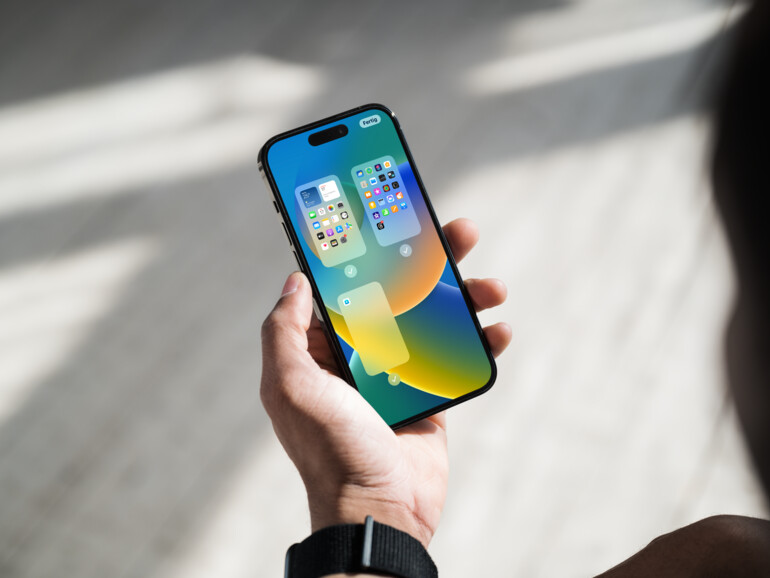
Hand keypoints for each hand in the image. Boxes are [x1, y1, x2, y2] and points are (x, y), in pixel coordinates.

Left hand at [260, 218, 510, 547]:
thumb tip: (294, 280)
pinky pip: (458, 357)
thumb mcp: (291, 386)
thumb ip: (284, 331)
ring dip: (465, 297)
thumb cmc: (331, 449)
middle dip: (430, 261)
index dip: (368, 251)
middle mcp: (361, 355)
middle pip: (399, 293)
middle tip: (459, 232)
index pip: (347, 286)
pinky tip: (499, 328)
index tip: (391, 218)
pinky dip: (481, 341)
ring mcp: (399, 373)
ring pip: (434, 320)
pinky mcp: (431, 394)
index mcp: (324, 349)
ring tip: (492, 286)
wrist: (380, 508)